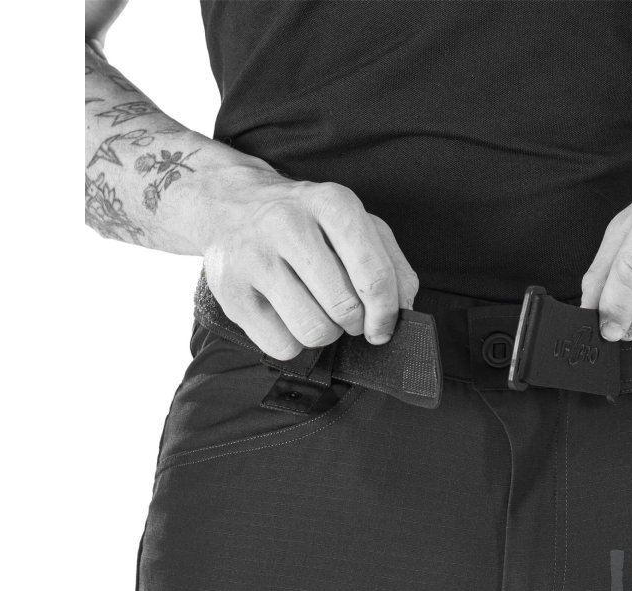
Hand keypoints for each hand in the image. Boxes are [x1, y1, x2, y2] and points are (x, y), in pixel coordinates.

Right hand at [198, 166, 418, 359]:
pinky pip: (280, 345)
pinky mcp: (229, 290)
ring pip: (313, 331)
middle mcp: (288, 224)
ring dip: (324, 333)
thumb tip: (403, 309)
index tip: (382, 328)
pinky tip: (286, 317)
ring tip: (315, 311)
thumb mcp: (354, 224)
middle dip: (353, 322)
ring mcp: (253, 257)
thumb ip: (390, 262)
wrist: (227, 204)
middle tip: (343, 311)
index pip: (373, 275)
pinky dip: (292, 342)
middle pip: (344, 308)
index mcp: (331, 203)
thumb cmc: (303, 220)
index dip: (385, 314)